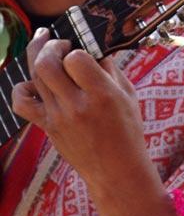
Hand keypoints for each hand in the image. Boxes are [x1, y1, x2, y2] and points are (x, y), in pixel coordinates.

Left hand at [12, 27, 155, 193]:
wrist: (118, 171)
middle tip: (60, 44)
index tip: (84, 54)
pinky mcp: (47, 126)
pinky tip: (34, 84)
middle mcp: (76, 105)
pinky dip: (22, 89)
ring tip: (45, 48)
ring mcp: (58, 117)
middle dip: (50, 45)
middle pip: (46, 63)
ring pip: (34, 76)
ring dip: (38, 57)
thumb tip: (94, 49)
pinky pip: (22, 103)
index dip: (77, 50)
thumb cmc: (128, 133)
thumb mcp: (130, 98)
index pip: (76, 58)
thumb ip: (111, 71)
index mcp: (102, 96)